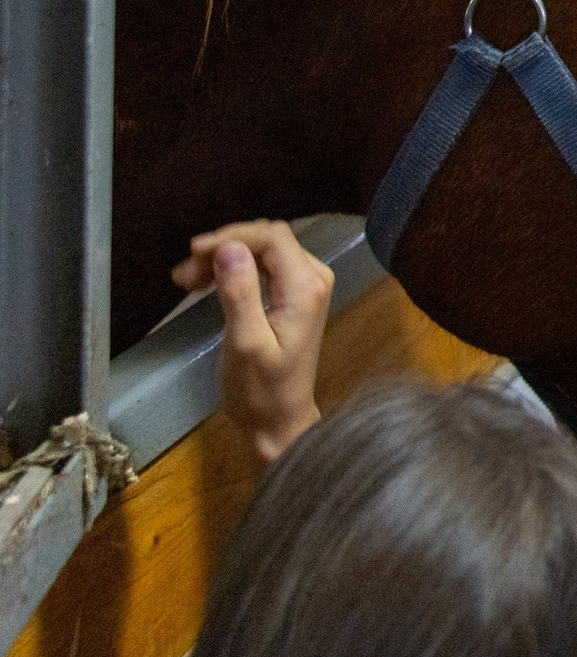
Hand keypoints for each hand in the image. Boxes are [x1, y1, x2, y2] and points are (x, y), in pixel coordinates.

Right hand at [173, 220, 331, 463]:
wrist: (277, 421)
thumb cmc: (259, 389)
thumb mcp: (244, 342)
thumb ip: (239, 293)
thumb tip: (229, 247)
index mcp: (305, 287)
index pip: (272, 236)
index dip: (231, 236)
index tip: (193, 253)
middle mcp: (312, 279)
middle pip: (267, 239)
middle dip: (223, 247)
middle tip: (184, 273)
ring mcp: (304, 287)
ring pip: (262, 251)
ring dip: (223, 258)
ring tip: (186, 281)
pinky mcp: (292, 296)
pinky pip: (262, 267)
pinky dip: (232, 269)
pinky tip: (203, 284)